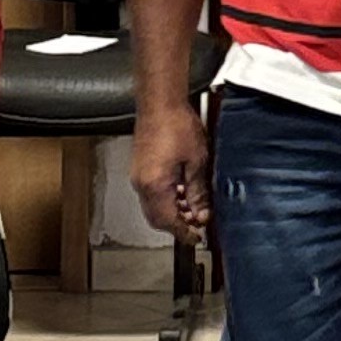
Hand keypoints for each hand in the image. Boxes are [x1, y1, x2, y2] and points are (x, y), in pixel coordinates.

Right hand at [127, 95, 211, 241]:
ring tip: (193, 207)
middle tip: (197, 224)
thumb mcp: (197, 162)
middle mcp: (141, 184)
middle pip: (157, 219)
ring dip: (172, 211)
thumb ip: (198, 192)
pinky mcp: (140, 168)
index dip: (184, 233)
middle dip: (177, 225)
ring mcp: (138, 176)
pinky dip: (166, 198)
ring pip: (153, 207)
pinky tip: (182, 191)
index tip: (196, 238)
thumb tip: (202, 213)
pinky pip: (151, 193)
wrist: (160, 102)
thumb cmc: (176, 124)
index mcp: (155, 186)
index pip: (169, 222)